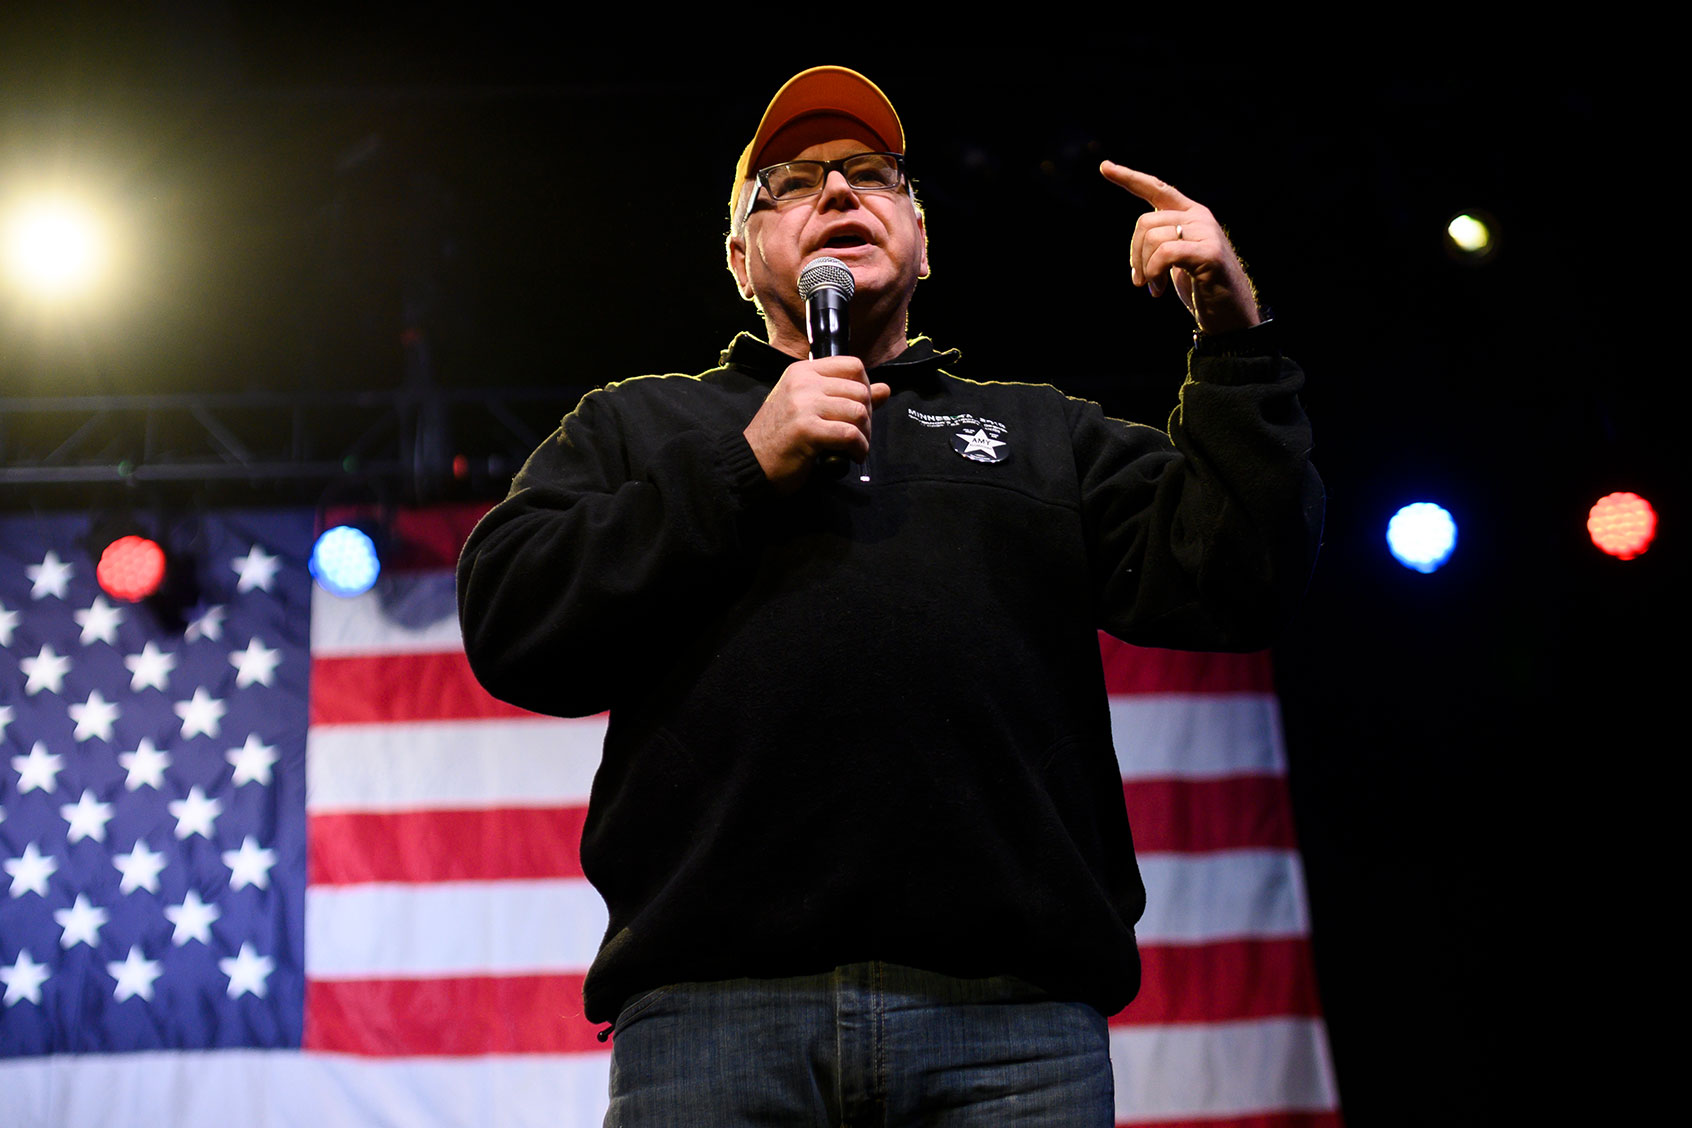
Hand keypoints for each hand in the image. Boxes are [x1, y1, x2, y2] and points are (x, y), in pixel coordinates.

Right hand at [744, 356, 890, 492]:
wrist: (751, 461)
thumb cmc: (781, 436)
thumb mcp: (810, 407)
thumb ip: (845, 395)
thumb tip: (885, 389)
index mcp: (803, 371)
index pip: (853, 365)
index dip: (866, 387)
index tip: (860, 408)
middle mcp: (803, 382)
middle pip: (861, 390)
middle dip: (868, 417)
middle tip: (858, 434)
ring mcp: (804, 404)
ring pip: (859, 412)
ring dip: (865, 435)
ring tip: (855, 447)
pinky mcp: (807, 430)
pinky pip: (850, 435)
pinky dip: (858, 448)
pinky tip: (851, 456)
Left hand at [1100, 160, 1260, 334]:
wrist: (1231, 316)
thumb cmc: (1201, 288)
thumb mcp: (1178, 259)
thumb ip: (1163, 241)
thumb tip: (1139, 240)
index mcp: (1191, 214)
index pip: (1157, 188)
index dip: (1130, 178)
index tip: (1104, 167)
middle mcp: (1200, 217)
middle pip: (1145, 222)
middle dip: (1134, 254)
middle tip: (1139, 281)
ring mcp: (1207, 233)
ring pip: (1152, 237)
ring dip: (1145, 269)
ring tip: (1153, 289)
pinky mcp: (1210, 253)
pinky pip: (1165, 253)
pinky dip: (1154, 272)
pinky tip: (1157, 290)